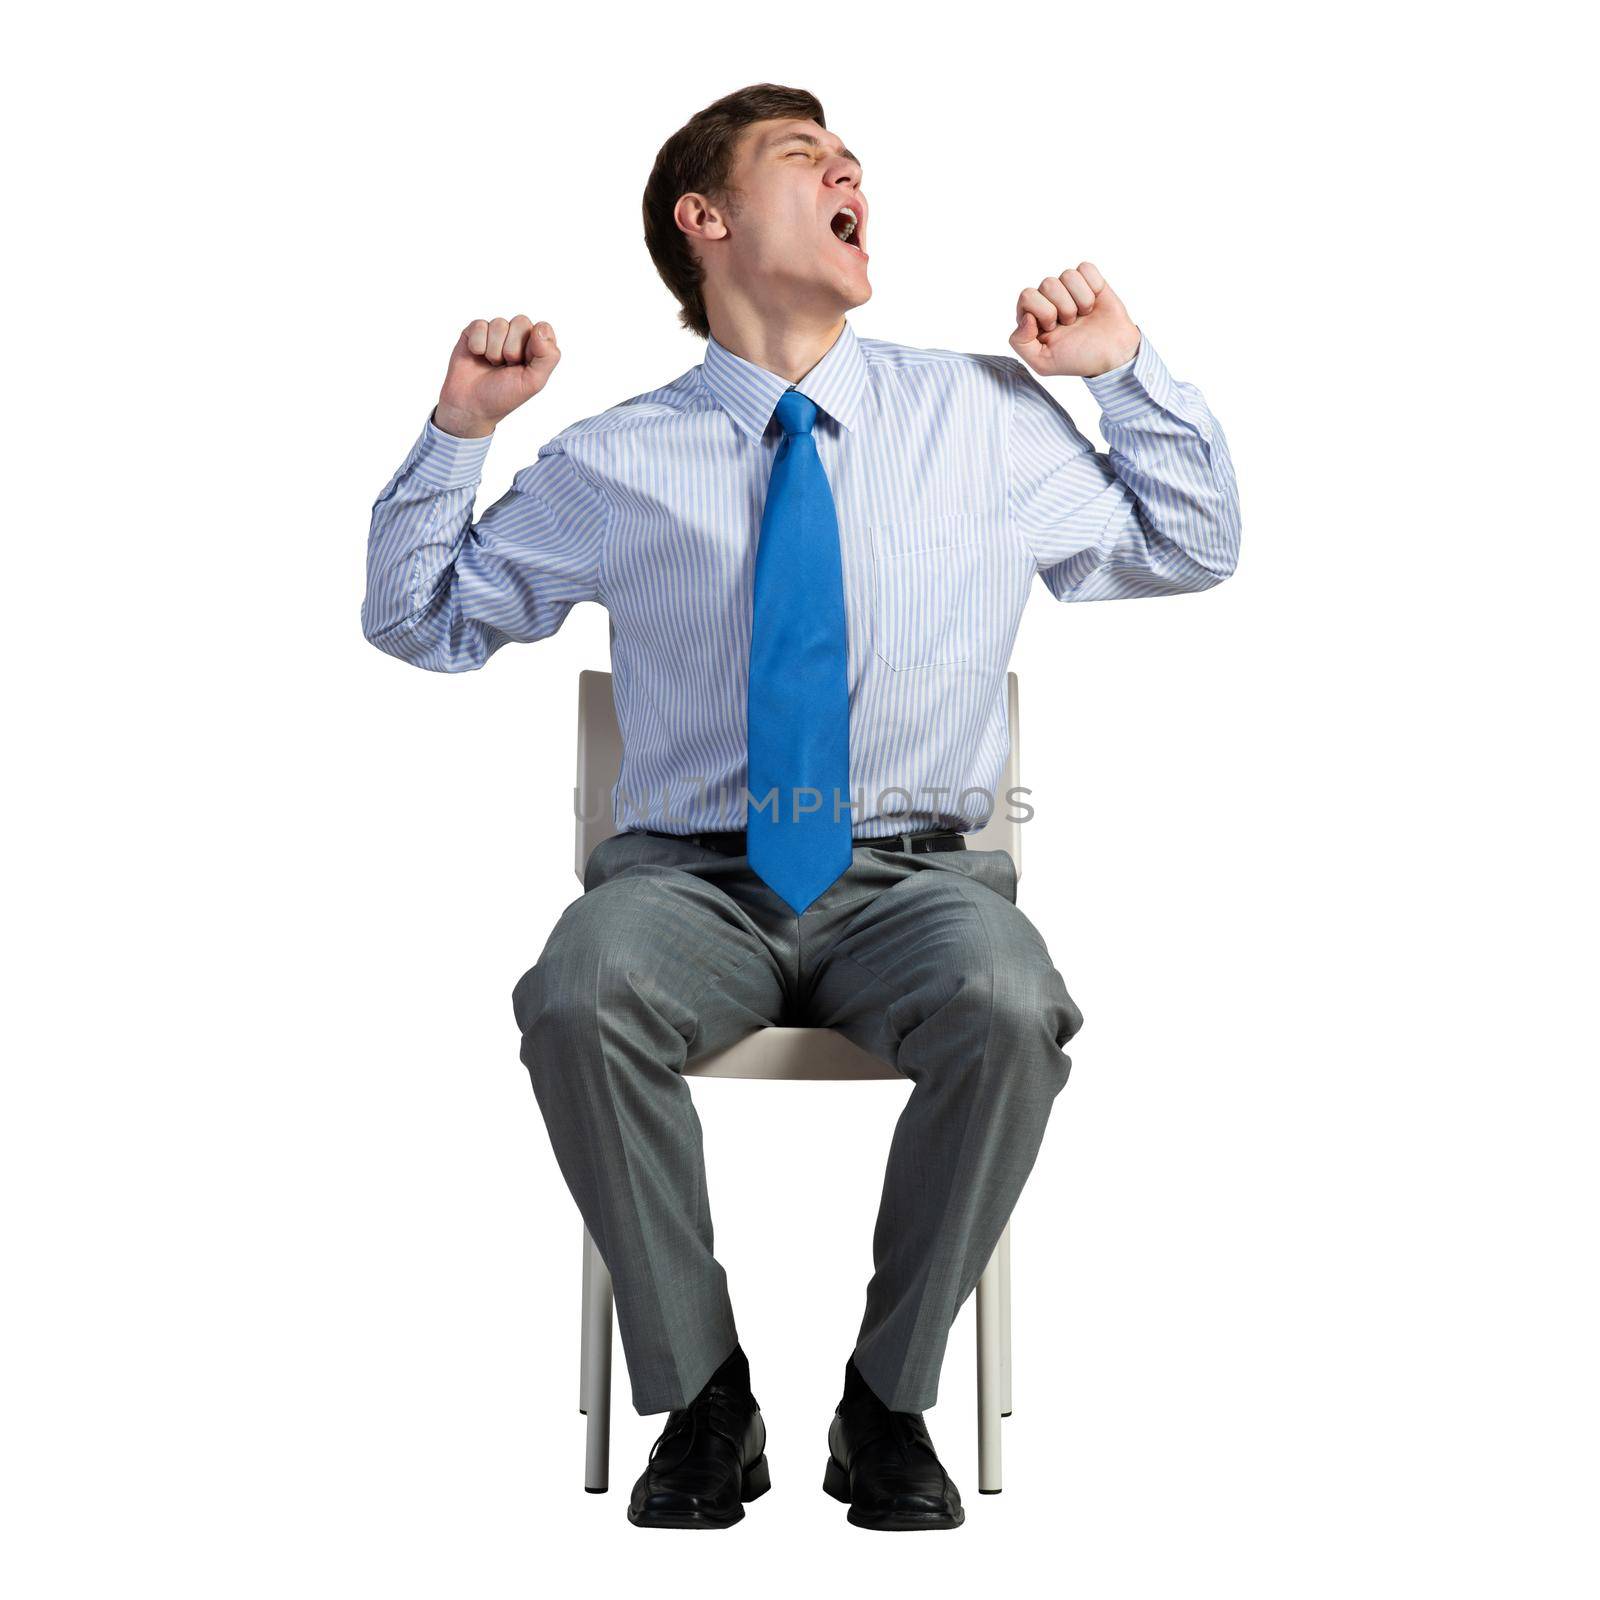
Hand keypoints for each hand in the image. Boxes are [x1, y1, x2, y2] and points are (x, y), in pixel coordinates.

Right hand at [434, 315, 560, 437]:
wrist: (471, 405)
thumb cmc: (503, 395)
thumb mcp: (533, 382)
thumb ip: (548, 356)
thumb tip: (541, 328)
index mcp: (536, 347)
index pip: (542, 328)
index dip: (532, 347)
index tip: (523, 365)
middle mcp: (517, 336)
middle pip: (521, 321)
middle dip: (512, 349)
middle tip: (506, 366)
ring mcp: (496, 332)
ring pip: (499, 324)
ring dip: (494, 351)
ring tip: (492, 364)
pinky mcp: (475, 331)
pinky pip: (480, 326)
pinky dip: (478, 346)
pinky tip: (477, 356)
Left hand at [1009, 262, 1138, 378]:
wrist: (1112, 355)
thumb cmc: (1078, 359)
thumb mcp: (1043, 363)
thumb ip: (1020, 342)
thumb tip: (1026, 316)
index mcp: (1033, 316)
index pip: (1027, 296)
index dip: (1043, 312)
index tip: (1054, 328)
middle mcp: (1049, 299)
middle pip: (1048, 284)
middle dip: (1064, 308)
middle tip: (1071, 324)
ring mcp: (1069, 289)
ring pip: (1068, 275)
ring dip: (1081, 300)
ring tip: (1084, 316)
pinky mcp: (1090, 281)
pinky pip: (1086, 268)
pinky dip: (1093, 287)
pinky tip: (1095, 302)